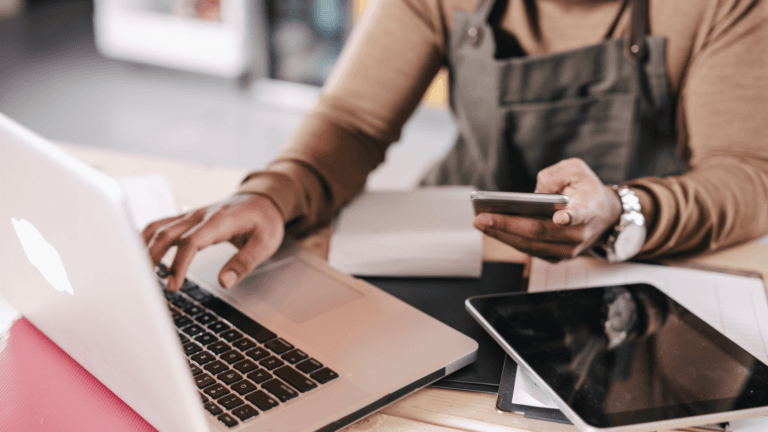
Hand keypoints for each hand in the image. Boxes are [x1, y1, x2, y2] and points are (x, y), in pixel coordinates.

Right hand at [142, 193, 284, 290]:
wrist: (263, 199)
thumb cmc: (265, 221)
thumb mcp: (265, 243)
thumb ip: (245, 263)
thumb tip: (225, 282)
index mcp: (219, 220)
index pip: (191, 242)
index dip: (179, 265)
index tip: (173, 286)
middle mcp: (200, 215)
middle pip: (166, 233)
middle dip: (152, 258)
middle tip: (146, 285)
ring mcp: (191, 215)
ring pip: (158, 227)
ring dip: (144, 248)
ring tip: (137, 273)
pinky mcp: (187, 218)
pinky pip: (161, 225)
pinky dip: (146, 238)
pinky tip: (139, 253)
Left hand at [473, 158, 621, 261]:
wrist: (605, 216)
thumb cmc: (587, 189)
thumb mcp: (576, 170)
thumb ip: (555, 174)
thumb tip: (535, 192)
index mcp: (589, 210)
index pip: (581, 215)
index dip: (571, 217)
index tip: (561, 217)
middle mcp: (578, 234)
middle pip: (539, 232)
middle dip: (507, 225)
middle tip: (481, 218)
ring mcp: (568, 250)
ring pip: (530, 245)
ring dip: (501, 234)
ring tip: (479, 222)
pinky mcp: (556, 256)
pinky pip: (528, 249)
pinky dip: (508, 239)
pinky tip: (490, 228)